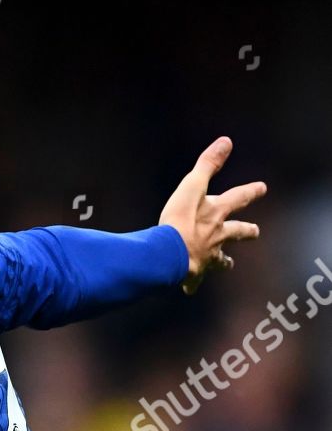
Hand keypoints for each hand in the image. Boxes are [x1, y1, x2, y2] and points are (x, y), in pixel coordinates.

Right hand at [158, 136, 266, 294]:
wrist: (168, 255)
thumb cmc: (178, 221)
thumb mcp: (191, 187)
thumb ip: (207, 165)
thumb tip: (226, 141)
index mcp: (216, 214)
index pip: (238, 199)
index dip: (250, 192)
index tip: (262, 188)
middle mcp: (217, 236)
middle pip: (237, 232)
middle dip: (246, 231)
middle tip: (255, 231)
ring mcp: (207, 256)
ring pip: (221, 260)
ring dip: (224, 261)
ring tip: (227, 264)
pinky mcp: (193, 274)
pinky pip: (193, 282)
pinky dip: (191, 284)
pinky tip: (188, 288)